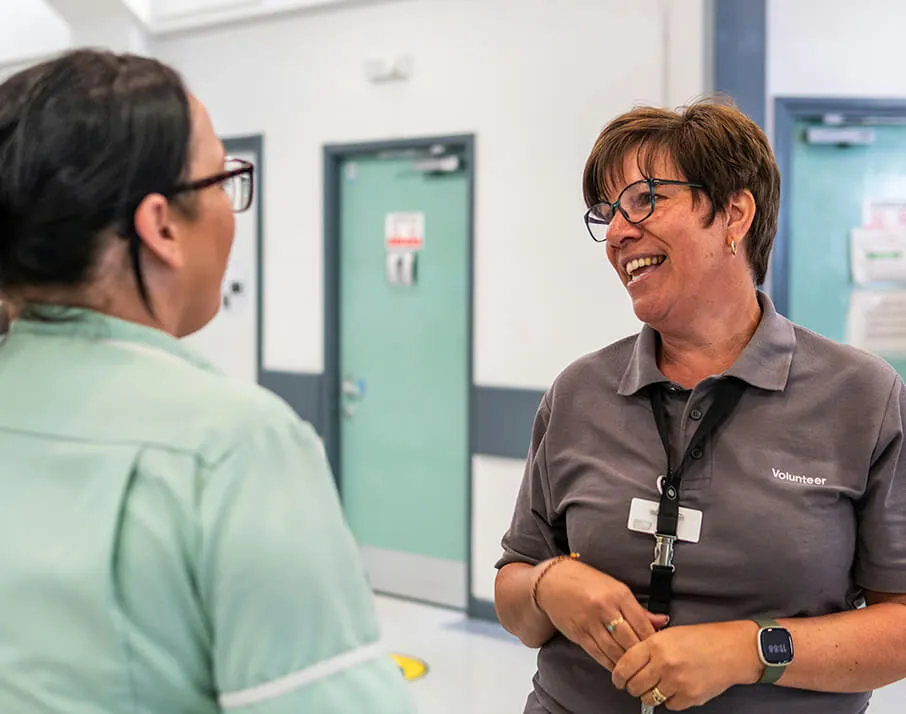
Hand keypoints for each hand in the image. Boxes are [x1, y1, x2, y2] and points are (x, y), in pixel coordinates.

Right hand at [535, 559, 668, 670]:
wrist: (553, 581)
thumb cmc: (586, 582)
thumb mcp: (615, 588)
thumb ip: (638, 609)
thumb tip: (662, 621)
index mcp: (619, 595)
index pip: (643, 624)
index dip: (653, 641)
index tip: (659, 649)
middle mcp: (605, 608)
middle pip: (630, 641)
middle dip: (641, 655)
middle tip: (649, 664)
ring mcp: (590, 622)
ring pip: (615, 651)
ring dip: (626, 663)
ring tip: (634, 669)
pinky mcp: (579, 634)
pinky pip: (598, 654)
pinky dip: (610, 663)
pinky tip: (617, 667)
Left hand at [612, 621, 762, 709]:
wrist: (732, 650)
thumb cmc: (703, 639)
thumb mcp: (670, 633)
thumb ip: (648, 647)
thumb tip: (630, 661)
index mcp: (656, 644)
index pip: (624, 665)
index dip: (618, 676)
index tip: (618, 680)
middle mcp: (664, 664)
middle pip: (634, 686)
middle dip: (633, 687)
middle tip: (637, 684)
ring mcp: (677, 682)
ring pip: (649, 698)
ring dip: (650, 694)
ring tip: (657, 685)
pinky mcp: (689, 696)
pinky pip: (669, 705)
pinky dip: (670, 699)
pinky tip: (676, 688)